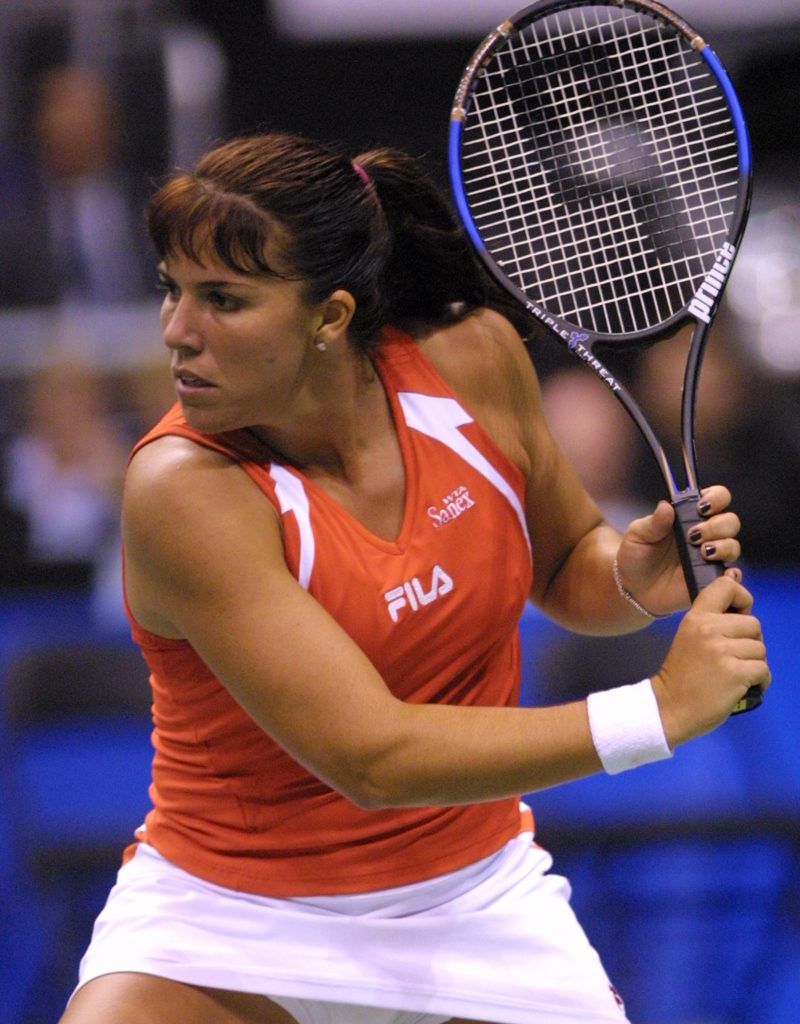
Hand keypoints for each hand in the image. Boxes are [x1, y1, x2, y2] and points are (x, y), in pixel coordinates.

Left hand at [616, 485, 740, 615]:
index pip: (716, 497)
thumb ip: (653, 522)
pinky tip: (721, 574)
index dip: (716, 498)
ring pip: (733, 545)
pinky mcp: (712, 578)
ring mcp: (711, 556)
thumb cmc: (635, 556)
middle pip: (730, 521)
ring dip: (723, 546)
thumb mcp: (638, 536)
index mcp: (689, 516)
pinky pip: (733, 575)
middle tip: (693, 535)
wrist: (633, 589)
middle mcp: (705, 533)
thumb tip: (666, 506)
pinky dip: (732, 573)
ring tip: (702, 553)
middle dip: (717, 526)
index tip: (702, 507)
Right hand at [651, 575, 769, 746]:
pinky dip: (760, 680)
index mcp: (696, 617)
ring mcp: (723, 652)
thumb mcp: (689, 637)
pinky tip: (745, 686)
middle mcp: (709, 629)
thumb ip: (712, 621)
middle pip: (753, 623)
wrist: (669, 707)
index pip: (726, 587)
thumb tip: (743, 603)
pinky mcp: (735, 673)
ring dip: (754, 663)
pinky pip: (763, 669)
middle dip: (750, 641)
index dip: (742, 598)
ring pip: (760, 648)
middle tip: (734, 656)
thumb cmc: (681, 673)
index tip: (738, 615)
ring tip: (736, 673)